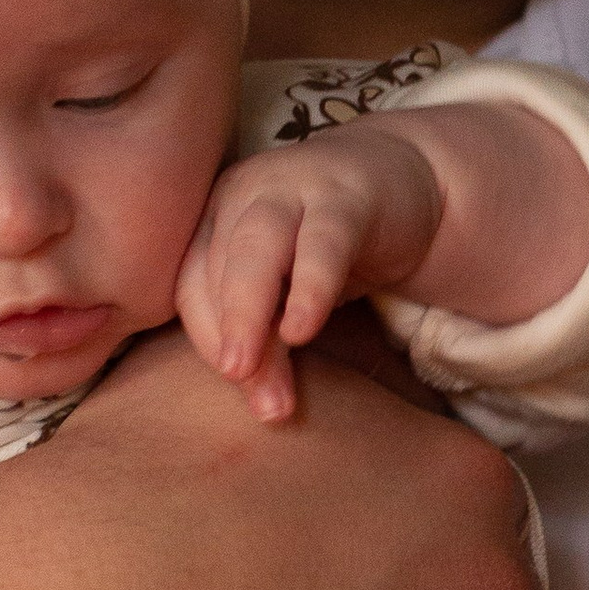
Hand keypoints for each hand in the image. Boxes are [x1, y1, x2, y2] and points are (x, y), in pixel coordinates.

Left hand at [176, 130, 444, 419]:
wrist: (397, 182)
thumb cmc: (325, 246)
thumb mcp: (289, 293)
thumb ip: (269, 339)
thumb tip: (266, 407)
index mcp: (213, 220)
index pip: (191, 283)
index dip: (206, 337)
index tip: (235, 384)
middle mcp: (240, 197)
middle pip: (215, 267)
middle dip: (222, 329)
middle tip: (235, 379)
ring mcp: (289, 188)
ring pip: (256, 248)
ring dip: (249, 312)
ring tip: (251, 368)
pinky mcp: (344, 195)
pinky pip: (321, 243)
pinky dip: (308, 289)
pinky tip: (302, 330)